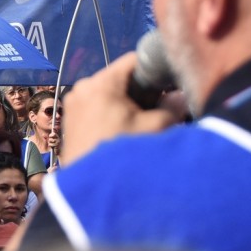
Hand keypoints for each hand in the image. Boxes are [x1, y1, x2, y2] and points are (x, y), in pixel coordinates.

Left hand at [61, 51, 177, 165]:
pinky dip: (111, 113)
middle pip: (120, 78)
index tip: (169, 87)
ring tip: (140, 124)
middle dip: (141, 92)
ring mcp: (73, 103)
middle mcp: (82, 86)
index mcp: (101, 82)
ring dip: (126, 104)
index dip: (155, 71)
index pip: (134, 60)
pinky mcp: (69, 120)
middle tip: (157, 110)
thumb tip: (180, 96)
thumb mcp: (154, 129)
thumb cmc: (122, 153)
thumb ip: (171, 108)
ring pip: (109, 93)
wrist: (89, 190)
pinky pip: (96, 106)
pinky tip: (123, 132)